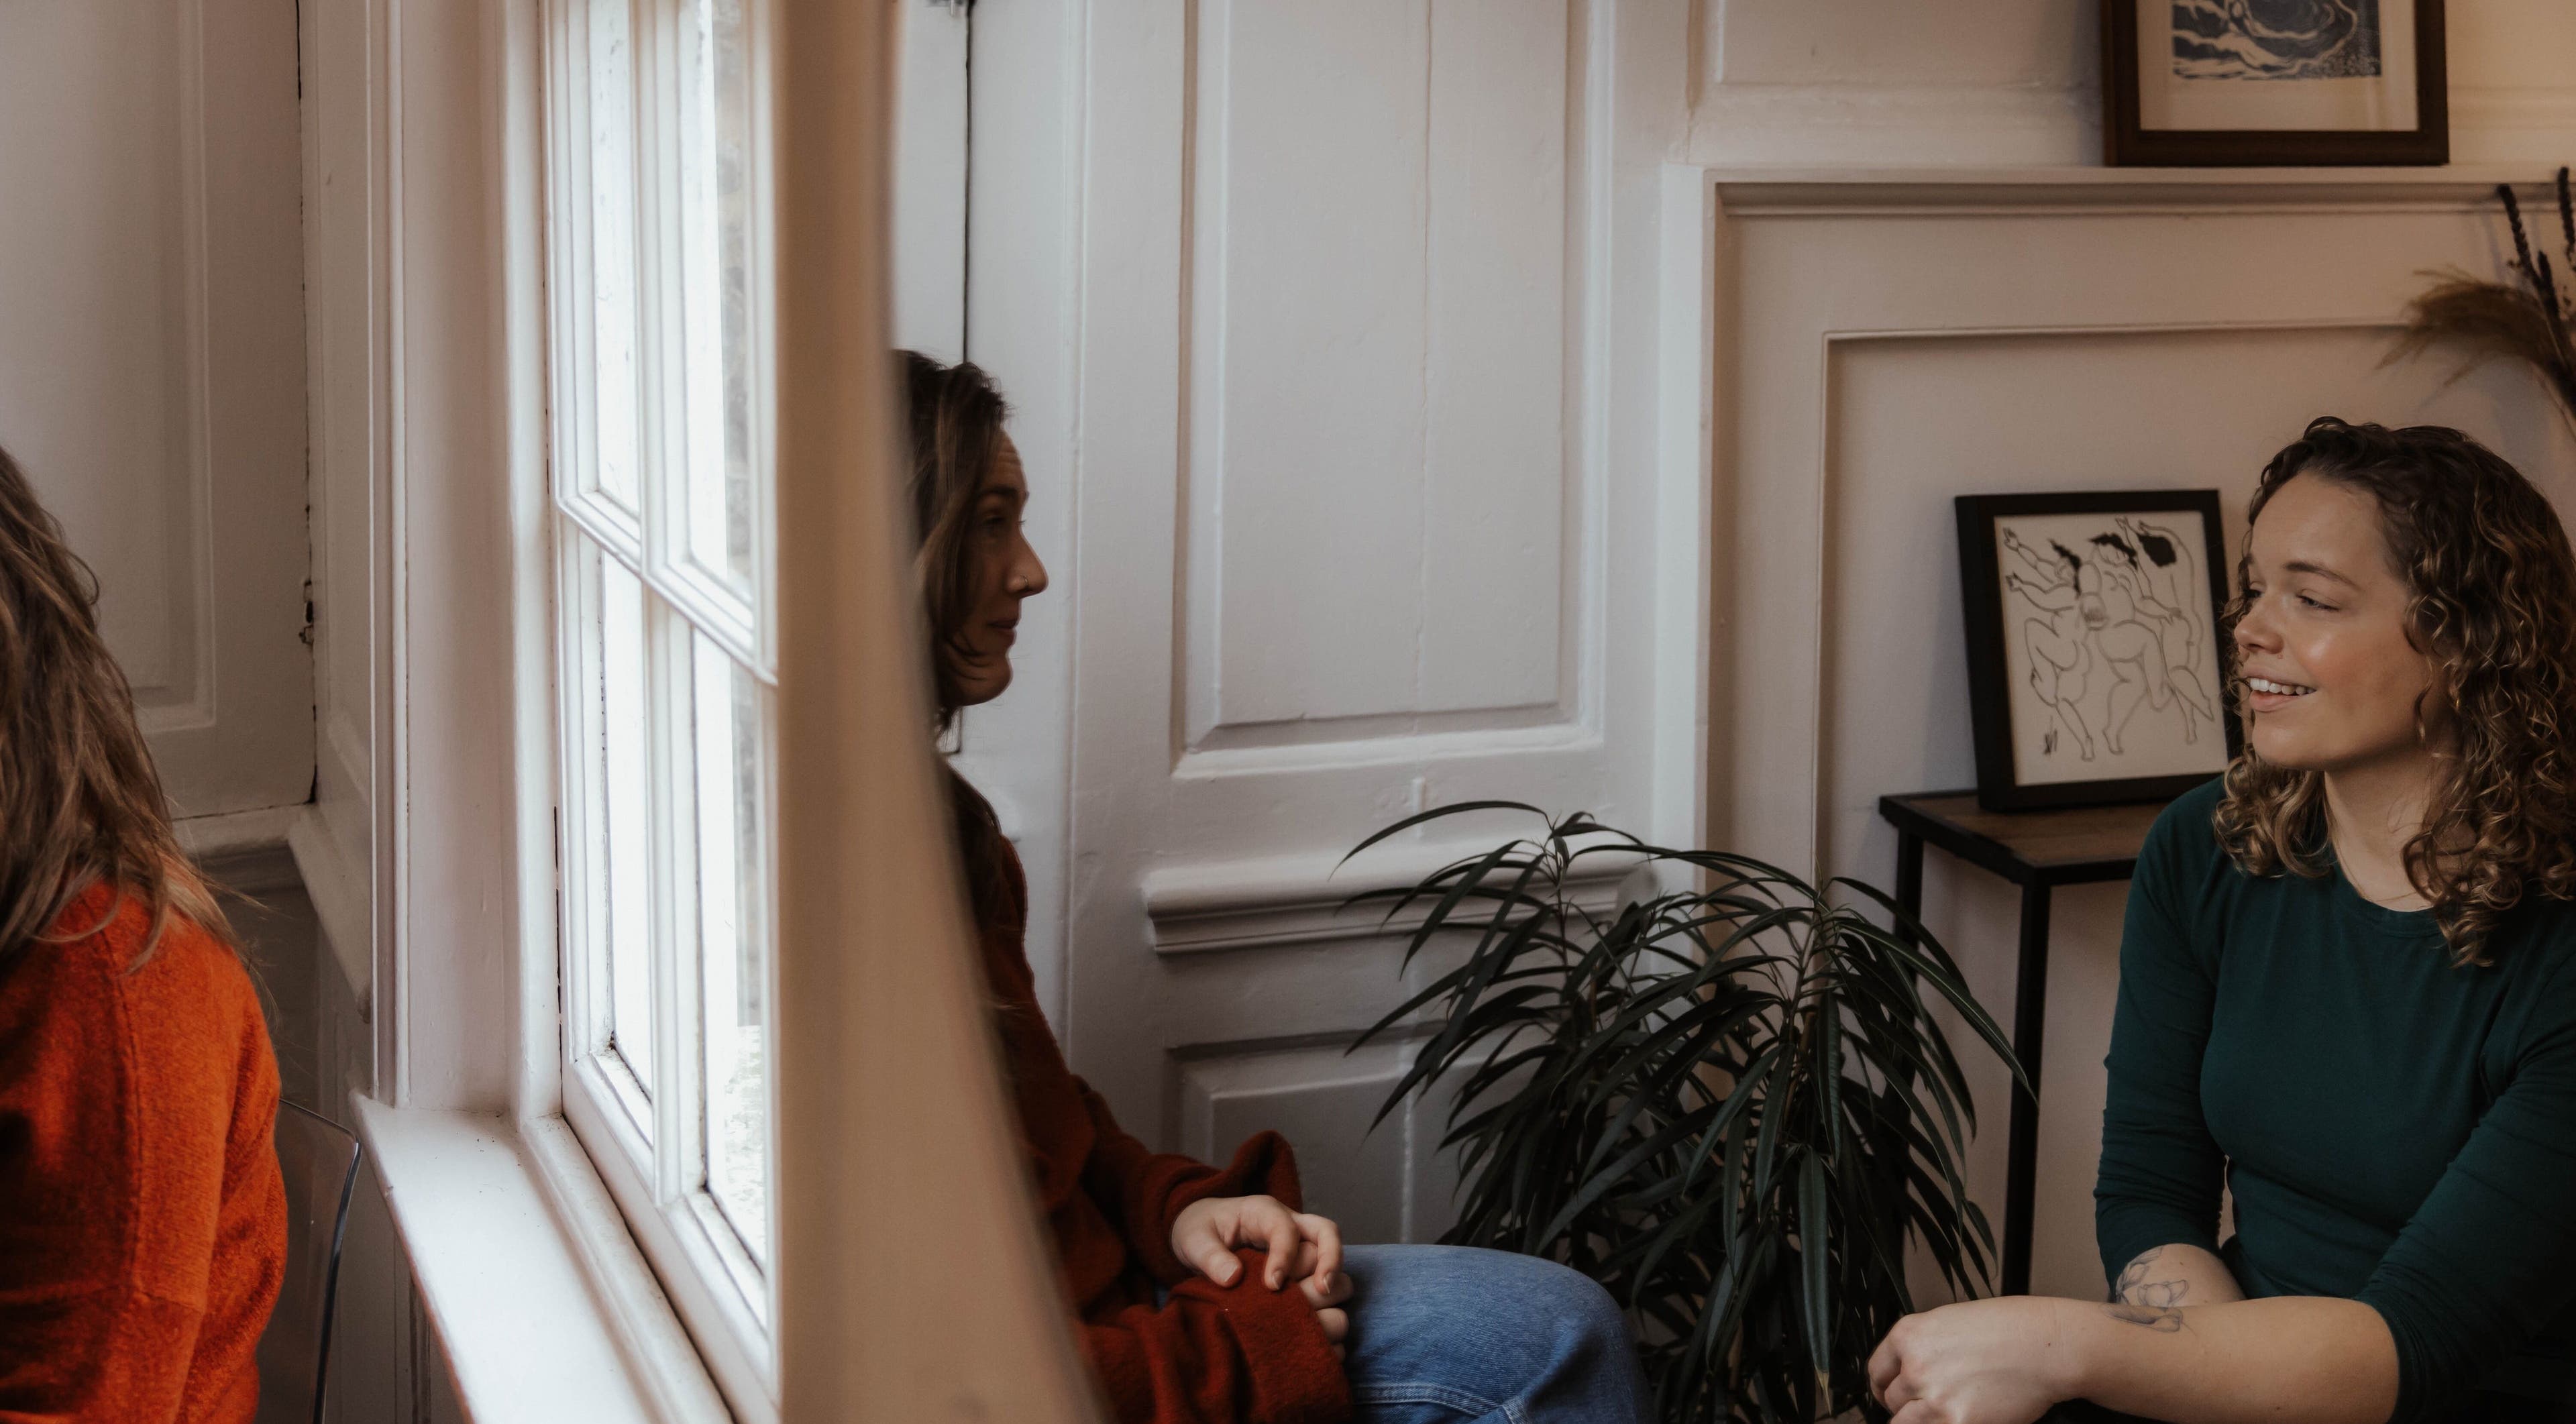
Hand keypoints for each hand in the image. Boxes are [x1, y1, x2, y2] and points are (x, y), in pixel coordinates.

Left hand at [1171, 1197, 1351, 1359]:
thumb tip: (1233, 1277)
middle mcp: (1288, 1221)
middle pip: (1324, 1233)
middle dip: (1323, 1264)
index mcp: (1261, 1211)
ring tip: (1321, 1304)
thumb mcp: (1193, 1240)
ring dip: (1332, 1275)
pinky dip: (1325, 1288)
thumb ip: (1209, 1257)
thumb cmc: (1199, 1231)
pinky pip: (1325, 1268)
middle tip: (1316, 1294)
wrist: (1202, 1232)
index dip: (1284, 1256)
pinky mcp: (1300, 1260)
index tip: (1272, 1286)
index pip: (1285, 1228)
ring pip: (1331, 1248)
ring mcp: (1298, 1240)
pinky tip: (1313, 1312)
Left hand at [1869, 1297, 2080, 1423]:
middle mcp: (1915, 1365)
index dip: (1881, 1386)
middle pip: (1890, 1399)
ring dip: (1919, 1420)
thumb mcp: (1951, 1322)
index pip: (1875, 1370)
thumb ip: (1923, 1347)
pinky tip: (1960, 1417)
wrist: (2047, 1346)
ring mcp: (1934, 1397)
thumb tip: (1907, 1369)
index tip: (1887, 1392)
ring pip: (1903, 1422)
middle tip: (1925, 1405)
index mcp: (1909, 1335)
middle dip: (1905, 1404)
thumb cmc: (2010, 1329)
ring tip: (1942, 1412)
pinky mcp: (1957, 1421)